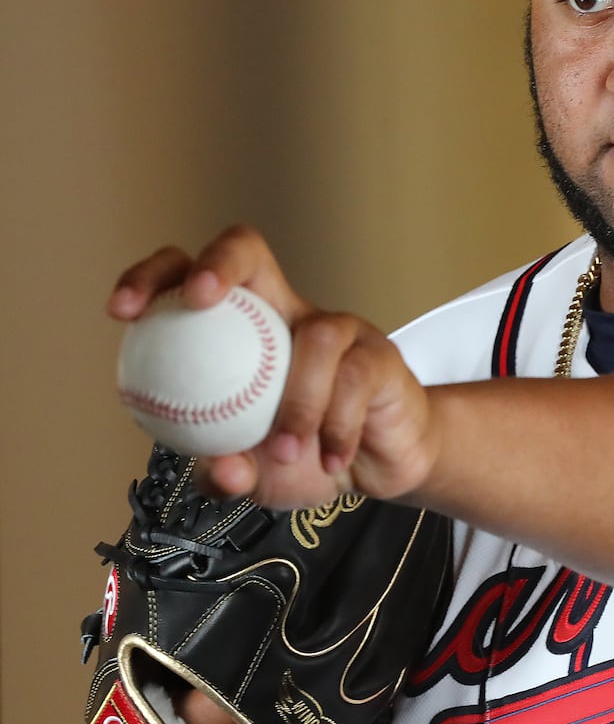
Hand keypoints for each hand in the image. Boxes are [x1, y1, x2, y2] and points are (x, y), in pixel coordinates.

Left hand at [108, 226, 437, 508]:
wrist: (379, 468)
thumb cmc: (307, 456)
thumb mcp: (256, 474)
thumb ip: (229, 474)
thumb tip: (221, 469)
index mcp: (241, 333)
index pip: (188, 280)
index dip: (152, 279)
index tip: (123, 313)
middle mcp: (286, 315)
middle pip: (248, 249)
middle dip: (219, 263)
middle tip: (198, 300)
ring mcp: (337, 328)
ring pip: (314, 338)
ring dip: (297, 404)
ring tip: (289, 452)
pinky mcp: (379, 354)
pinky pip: (355, 380)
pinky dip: (338, 427)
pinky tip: (332, 459)